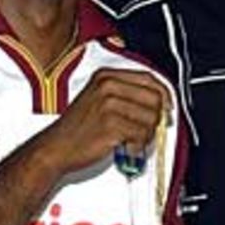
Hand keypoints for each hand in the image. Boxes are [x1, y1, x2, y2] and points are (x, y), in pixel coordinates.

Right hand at [36, 68, 168, 174]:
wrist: (56, 147)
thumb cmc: (77, 128)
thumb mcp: (98, 99)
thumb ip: (126, 94)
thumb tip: (160, 101)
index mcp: (106, 76)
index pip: (149, 78)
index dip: (164, 93)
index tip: (169, 106)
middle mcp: (108, 86)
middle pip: (155, 98)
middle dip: (156, 118)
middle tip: (146, 131)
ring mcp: (109, 104)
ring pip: (151, 118)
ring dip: (146, 135)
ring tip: (130, 141)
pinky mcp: (111, 124)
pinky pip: (142, 134)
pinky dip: (138, 146)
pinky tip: (125, 147)